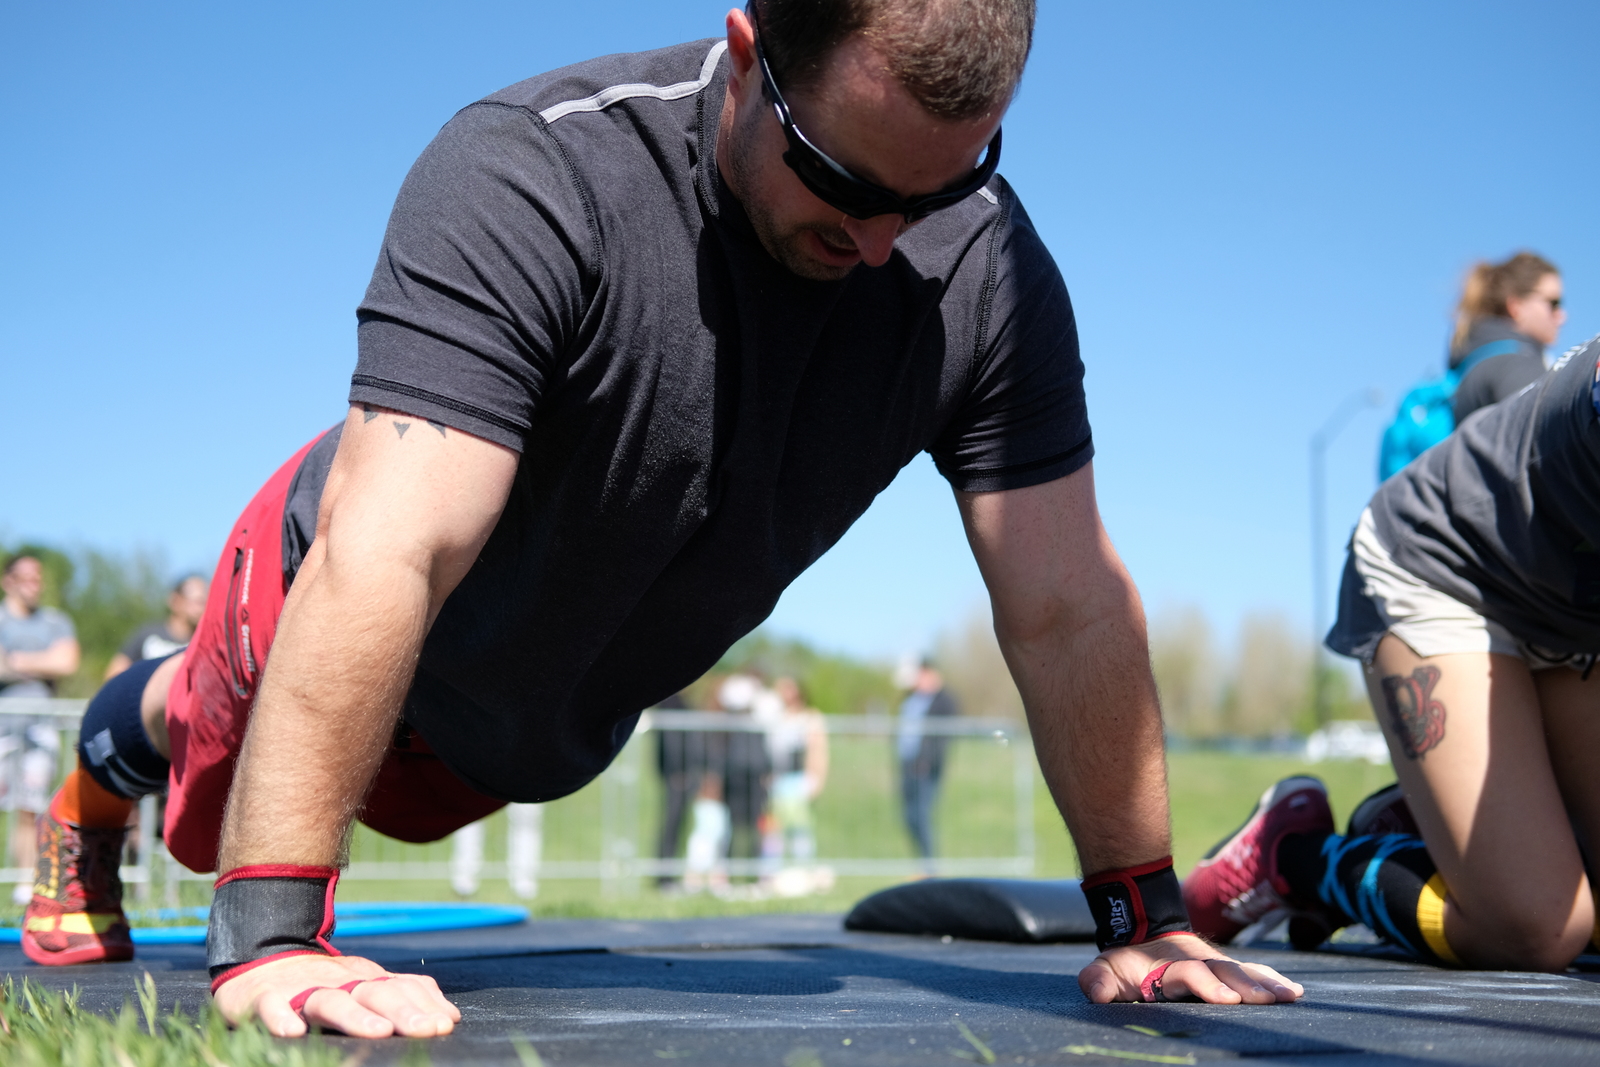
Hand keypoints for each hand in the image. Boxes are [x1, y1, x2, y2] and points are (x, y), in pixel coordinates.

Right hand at [213, 952, 460, 1037]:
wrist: (262, 955)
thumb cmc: (325, 981)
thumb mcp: (368, 983)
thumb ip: (406, 996)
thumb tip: (451, 1016)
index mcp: (365, 979)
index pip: (400, 989)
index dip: (424, 1006)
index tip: (446, 1024)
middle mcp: (339, 982)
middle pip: (373, 993)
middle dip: (402, 1012)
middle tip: (425, 1030)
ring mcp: (301, 989)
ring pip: (329, 1001)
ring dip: (354, 1017)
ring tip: (378, 1032)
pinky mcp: (264, 997)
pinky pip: (271, 1007)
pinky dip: (280, 1018)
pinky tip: (292, 1032)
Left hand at [1078, 933, 1303, 1004]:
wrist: (1142, 932)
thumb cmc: (1126, 962)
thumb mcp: (1104, 970)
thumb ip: (1098, 981)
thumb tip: (1096, 993)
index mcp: (1169, 966)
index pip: (1189, 974)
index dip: (1207, 985)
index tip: (1227, 997)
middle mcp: (1197, 962)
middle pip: (1224, 973)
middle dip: (1246, 986)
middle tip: (1269, 999)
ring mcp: (1214, 963)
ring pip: (1243, 972)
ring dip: (1267, 983)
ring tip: (1290, 995)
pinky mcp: (1227, 968)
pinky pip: (1253, 972)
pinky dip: (1273, 979)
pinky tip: (1295, 991)